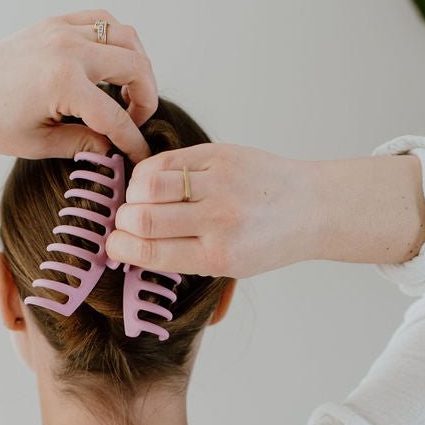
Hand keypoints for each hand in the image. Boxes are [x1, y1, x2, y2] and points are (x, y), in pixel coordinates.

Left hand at [0, 10, 155, 163]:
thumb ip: (83, 143)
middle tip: (136, 120)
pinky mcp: (55, 22)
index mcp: (62, 83)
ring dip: (137, 65)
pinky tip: (112, 64)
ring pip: (126, 36)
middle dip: (146, 99)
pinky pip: (102, 20)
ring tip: (128, 92)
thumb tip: (114, 148)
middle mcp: (67, 49)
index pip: (116, 116)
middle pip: (135, 67)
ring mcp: (61, 30)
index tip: (141, 156)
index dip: (134, 140)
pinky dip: (116, 39)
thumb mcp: (38, 144)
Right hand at [105, 142, 321, 278]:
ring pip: (149, 184)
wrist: (310, 208)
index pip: (149, 252)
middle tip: (126, 222)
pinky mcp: (220, 155)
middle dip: (122, 221)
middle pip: (143, 218)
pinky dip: (149, 172)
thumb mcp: (234, 269)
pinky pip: (166, 161)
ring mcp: (220, 184)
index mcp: (218, 257)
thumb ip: (187, 268)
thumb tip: (132, 265)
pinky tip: (154, 181)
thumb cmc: (268, 242)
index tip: (115, 244)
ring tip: (139, 200)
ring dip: (133, 194)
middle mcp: (219, 221)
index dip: (120, 247)